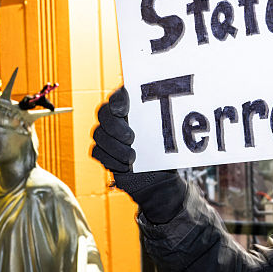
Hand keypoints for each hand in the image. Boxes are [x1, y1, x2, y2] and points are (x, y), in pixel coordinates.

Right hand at [91, 87, 186, 221]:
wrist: (157, 175)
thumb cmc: (162, 149)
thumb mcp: (168, 133)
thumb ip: (166, 118)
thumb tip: (175, 105)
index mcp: (130, 105)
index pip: (118, 95)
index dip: (117, 100)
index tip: (124, 110)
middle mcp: (116, 116)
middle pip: (103, 112)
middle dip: (115, 126)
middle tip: (131, 138)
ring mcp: (106, 133)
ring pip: (98, 134)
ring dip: (115, 147)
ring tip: (132, 157)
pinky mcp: (102, 151)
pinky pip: (97, 152)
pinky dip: (110, 160)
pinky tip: (125, 167)